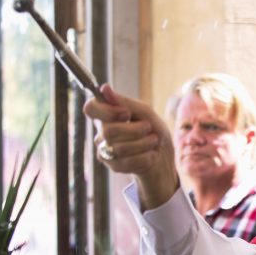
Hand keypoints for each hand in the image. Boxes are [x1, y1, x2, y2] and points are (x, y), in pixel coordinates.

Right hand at [83, 84, 178, 209]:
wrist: (164, 157)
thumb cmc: (154, 131)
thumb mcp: (145, 113)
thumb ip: (125, 102)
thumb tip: (104, 88)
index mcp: (107, 115)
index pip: (91, 109)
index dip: (107, 111)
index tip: (126, 114)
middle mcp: (101, 132)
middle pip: (108, 131)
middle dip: (135, 130)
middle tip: (149, 128)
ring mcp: (105, 150)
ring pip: (119, 148)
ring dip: (144, 144)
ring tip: (154, 141)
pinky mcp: (114, 166)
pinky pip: (127, 162)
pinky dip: (145, 157)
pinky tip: (151, 155)